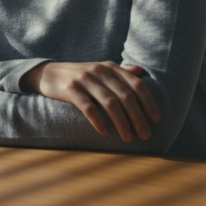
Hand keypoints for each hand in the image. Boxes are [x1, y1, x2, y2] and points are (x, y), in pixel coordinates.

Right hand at [21, 61, 159, 141]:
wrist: (49, 74)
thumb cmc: (80, 76)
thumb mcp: (101, 69)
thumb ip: (121, 71)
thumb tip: (141, 72)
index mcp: (111, 67)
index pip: (137, 85)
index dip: (148, 102)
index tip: (156, 120)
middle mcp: (100, 71)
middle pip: (126, 96)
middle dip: (138, 117)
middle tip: (146, 135)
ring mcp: (85, 79)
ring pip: (110, 103)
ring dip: (122, 122)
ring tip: (129, 138)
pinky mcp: (71, 89)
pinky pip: (88, 106)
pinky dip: (98, 120)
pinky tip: (105, 132)